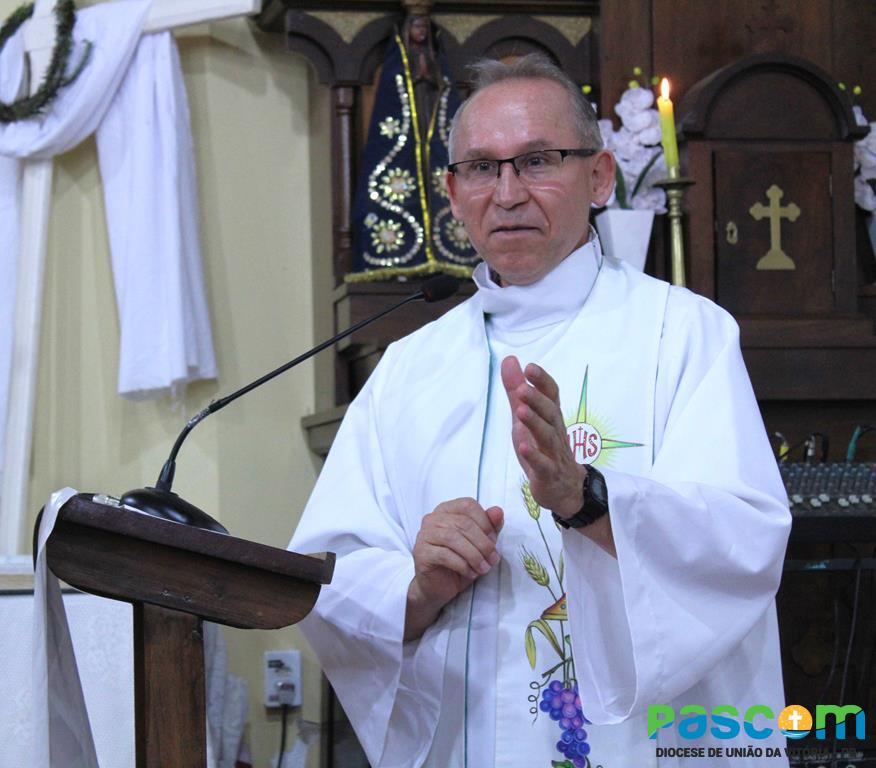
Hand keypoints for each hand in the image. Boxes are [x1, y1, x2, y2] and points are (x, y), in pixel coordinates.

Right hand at [405, 498, 503, 639]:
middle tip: (493, 559)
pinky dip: (462, 565)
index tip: (494, 540)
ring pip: (453, 538)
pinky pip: (444, 555)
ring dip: (474, 555)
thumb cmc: (458, 562)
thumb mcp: (479, 544)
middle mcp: (432, 519)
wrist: (438, 588)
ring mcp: (424, 535)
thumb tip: (498, 511)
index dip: (485, 522)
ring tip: (484, 568)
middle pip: (463, 523)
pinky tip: (470, 573)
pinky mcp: (421, 553)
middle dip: (483, 543)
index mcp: (447, 510)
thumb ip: (489, 526)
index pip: (468, 505)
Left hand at [500, 356, 585, 518]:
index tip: (530, 367)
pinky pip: (542, 465)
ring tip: (521, 411)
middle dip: (537, 399)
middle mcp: (555, 432)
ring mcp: (553, 454)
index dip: (542, 381)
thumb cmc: (543, 448)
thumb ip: (517, 391)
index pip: (552, 395)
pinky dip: (533, 456)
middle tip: (521, 388)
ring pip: (547, 436)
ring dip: (535, 423)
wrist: (565, 489)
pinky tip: (523, 447)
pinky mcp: (548, 474)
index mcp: (551, 417)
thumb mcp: (526, 417)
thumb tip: (509, 359)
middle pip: (550, 413)